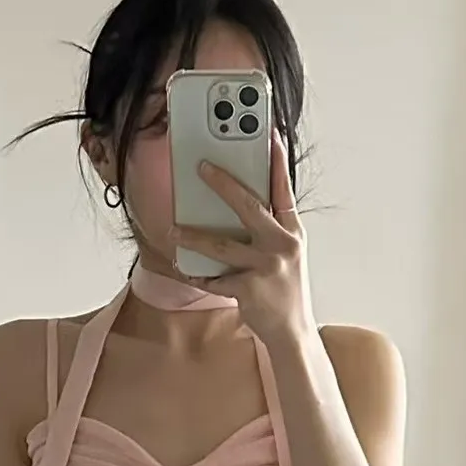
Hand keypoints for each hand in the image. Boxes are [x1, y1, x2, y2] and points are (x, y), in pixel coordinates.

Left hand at [170, 129, 315, 345]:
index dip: (276, 161)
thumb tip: (237, 203)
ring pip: (221, 245)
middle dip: (223, 183)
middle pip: (249, 206)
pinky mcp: (249, 289)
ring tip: (173, 230)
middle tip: (201, 167)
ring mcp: (266, 267)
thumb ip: (269, 229)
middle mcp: (282, 245)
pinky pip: (214, 278)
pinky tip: (183, 268)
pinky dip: (196, 274)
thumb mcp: (286, 253)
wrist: (292, 331)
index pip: (283, 189)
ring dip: (192, 237)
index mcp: (292, 231)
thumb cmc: (285, 288)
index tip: (269, 134)